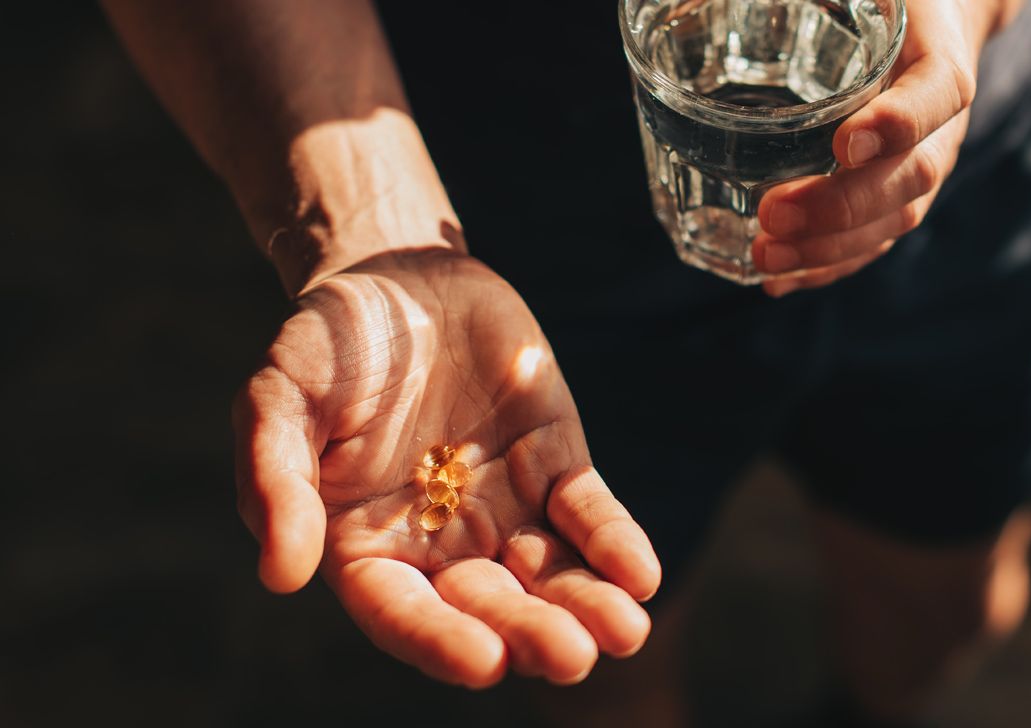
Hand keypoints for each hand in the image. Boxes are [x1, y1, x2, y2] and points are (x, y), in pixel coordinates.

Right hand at [232, 249, 661, 686]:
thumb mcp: (278, 400)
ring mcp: (503, 503)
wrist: (397, 274)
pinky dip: (613, 542)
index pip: (401, 612)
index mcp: (367, 544)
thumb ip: (274, 482)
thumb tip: (280, 576)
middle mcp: (440, 540)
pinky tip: (640, 575)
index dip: (440, 640)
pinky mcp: (553, 460)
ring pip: (548, 570)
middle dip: (530, 632)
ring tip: (625, 633)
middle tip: (572, 658)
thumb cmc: (326, 344)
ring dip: (586, 603)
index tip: (485, 662)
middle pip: (487, 603)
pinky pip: (587, 510)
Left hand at [753, 0, 1020, 295]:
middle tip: (773, 215)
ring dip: (827, 248)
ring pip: (890, 222)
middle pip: (909, 177)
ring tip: (764, 257)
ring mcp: (921, 169)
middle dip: (840, 206)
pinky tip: (777, 280)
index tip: (844, 143)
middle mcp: (941, 126)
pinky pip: (869, 243)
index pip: (937, 95)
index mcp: (941, 59)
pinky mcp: (894, 199)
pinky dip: (824, 266)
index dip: (897, 125)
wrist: (933, 22)